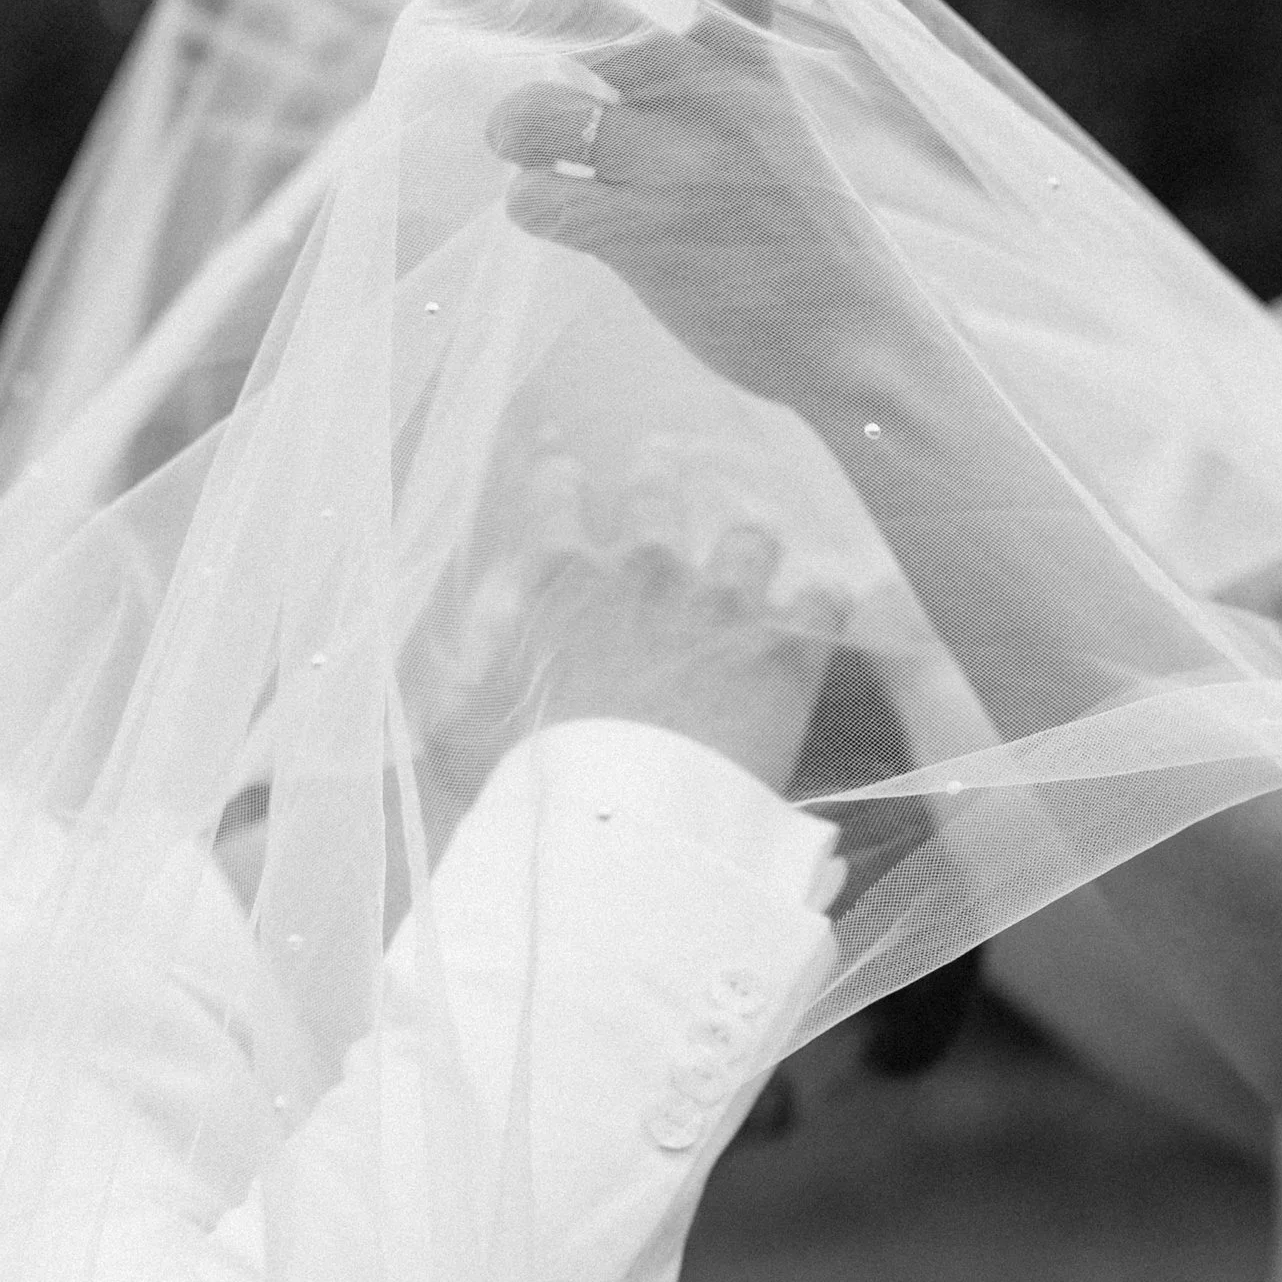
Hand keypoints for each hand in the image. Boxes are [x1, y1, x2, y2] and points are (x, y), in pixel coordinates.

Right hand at [416, 447, 845, 822]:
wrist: (627, 820)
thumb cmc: (531, 776)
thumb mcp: (459, 729)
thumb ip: (455, 678)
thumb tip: (457, 657)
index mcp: (560, 578)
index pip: (552, 497)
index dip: (557, 476)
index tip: (562, 461)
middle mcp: (644, 568)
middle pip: (657, 491)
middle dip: (658, 472)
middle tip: (661, 461)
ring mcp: (722, 601)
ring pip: (750, 536)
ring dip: (748, 539)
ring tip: (753, 541)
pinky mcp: (786, 644)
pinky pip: (822, 598)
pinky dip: (824, 600)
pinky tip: (826, 602)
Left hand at [484, 0, 938, 425]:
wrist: (858, 342)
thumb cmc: (804, 243)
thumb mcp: (782, 131)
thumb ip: (716, 71)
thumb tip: (607, 48)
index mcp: (750, 60)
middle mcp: (711, 93)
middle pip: (575, 21)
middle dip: (509, 27)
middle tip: (493, 52)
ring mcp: (675, 161)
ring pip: (531, 115)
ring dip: (515, 138)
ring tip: (530, 157)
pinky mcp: (643, 234)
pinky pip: (536, 200)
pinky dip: (533, 211)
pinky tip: (560, 222)